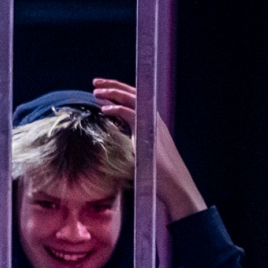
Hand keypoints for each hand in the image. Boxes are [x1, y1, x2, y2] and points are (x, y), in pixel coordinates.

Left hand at [91, 77, 205, 218]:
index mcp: (150, 123)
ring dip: (113, 94)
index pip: (134, 100)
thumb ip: (127, 146)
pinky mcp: (149, 133)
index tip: (101, 89)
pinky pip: (132, 115)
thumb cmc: (155, 175)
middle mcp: (153, 120)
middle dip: (113, 86)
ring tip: (96, 91)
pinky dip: (117, 110)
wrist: (172, 185)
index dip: (118, 92)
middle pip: (134, 95)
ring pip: (133, 100)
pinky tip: (104, 110)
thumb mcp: (138, 156)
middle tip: (95, 82)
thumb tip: (111, 147)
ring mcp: (152, 125)